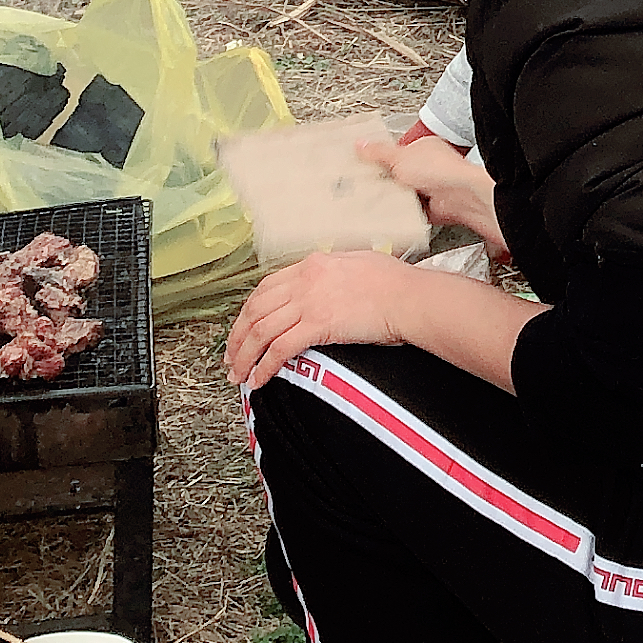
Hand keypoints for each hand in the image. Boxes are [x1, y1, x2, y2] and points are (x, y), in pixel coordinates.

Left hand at [225, 249, 417, 392]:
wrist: (411, 297)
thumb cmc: (395, 283)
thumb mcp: (356, 263)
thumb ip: (332, 273)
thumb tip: (321, 286)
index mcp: (313, 264)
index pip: (265, 288)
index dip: (247, 313)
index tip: (241, 330)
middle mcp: (306, 280)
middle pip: (255, 310)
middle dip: (237, 338)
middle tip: (231, 357)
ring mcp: (310, 302)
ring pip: (261, 331)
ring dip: (244, 356)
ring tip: (239, 375)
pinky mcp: (319, 325)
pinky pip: (280, 349)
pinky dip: (265, 366)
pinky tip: (260, 379)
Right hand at [362, 134, 504, 253]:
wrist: (458, 196)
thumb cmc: (439, 169)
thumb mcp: (400, 156)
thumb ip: (379, 152)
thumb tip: (361, 144)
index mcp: (424, 148)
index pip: (398, 152)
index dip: (382, 159)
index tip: (365, 165)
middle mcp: (429, 167)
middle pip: (400, 174)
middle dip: (386, 181)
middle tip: (369, 185)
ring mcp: (431, 188)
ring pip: (404, 194)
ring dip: (394, 198)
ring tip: (379, 199)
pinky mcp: (431, 208)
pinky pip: (411, 211)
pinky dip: (402, 213)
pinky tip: (393, 212)